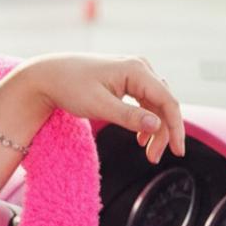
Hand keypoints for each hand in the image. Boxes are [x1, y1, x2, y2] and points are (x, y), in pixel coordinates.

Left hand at [15, 53, 184, 163]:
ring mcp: (133, 72)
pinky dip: (145, 120)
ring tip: (147, 152)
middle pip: (163, 103)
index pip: (167, 101)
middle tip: (153, 158)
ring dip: (154, 128)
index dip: (176, 128)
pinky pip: (145, 101)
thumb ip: (129, 116)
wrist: (46, 76)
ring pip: (155, 104)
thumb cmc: (69, 87)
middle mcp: (139, 67)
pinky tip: (141, 137)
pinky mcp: (126, 79)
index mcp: (135, 69)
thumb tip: (157, 125)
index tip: (178, 152)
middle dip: (163, 132)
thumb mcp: (98, 106)